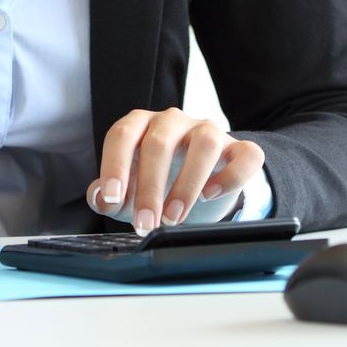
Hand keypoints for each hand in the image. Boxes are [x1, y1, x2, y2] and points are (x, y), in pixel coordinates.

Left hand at [86, 108, 264, 235]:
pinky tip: (211, 195)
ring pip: (204, 142)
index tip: (113, 199)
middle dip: (150, 188)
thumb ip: (109, 195)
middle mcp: (173, 121)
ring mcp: (208, 130)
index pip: (122, 135)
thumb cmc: (158, 182)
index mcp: (141, 125)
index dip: (114, 166)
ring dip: (187, 183)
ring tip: (175, 218)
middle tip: (145, 224)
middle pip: (159, 142)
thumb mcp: (130, 190)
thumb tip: (100, 198)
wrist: (202, 183)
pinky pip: (246, 154)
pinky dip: (231, 176)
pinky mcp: (239, 148)